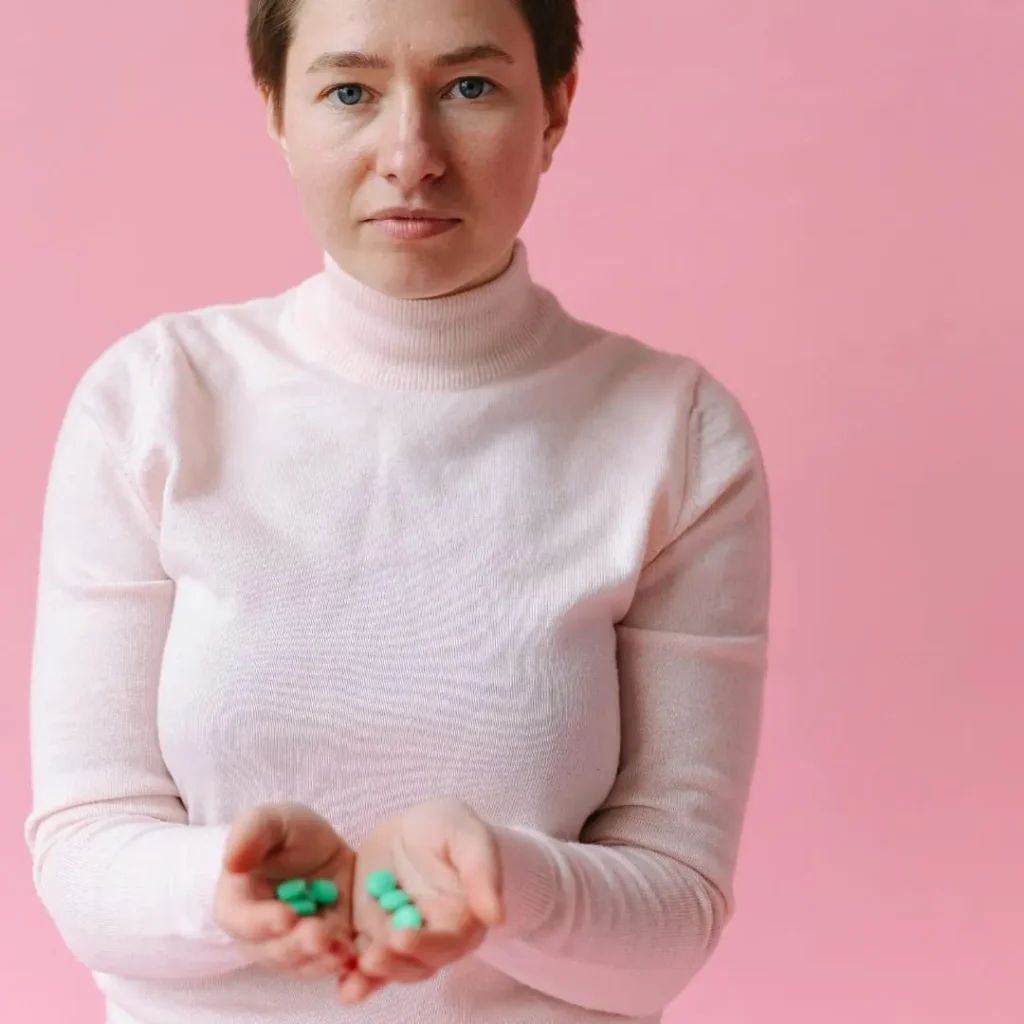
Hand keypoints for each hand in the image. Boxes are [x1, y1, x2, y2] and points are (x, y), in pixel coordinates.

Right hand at [214, 802, 357, 979]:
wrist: (323, 847)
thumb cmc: (286, 833)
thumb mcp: (270, 820)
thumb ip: (250, 832)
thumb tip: (232, 861)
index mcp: (237, 905)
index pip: (242, 920)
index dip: (262, 922)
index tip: (285, 916)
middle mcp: (261, 936)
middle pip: (274, 950)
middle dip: (297, 946)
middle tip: (320, 936)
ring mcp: (293, 947)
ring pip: (303, 963)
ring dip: (321, 961)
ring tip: (343, 950)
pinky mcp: (325, 950)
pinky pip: (330, 965)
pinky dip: (343, 966)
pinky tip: (358, 959)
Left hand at [338, 797, 503, 1004]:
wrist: (410, 828)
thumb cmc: (446, 827)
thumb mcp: (466, 833)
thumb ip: (482, 869)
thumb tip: (496, 916)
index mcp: (462, 918)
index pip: (449, 942)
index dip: (427, 944)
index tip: (402, 936)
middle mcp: (433, 937)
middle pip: (417, 963)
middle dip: (394, 964)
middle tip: (370, 956)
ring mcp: (399, 939)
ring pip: (390, 969)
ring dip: (372, 977)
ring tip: (354, 969)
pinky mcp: (370, 936)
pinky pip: (362, 962)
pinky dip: (352, 977)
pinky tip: (342, 985)